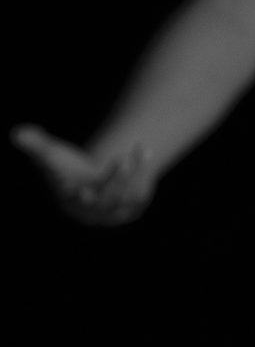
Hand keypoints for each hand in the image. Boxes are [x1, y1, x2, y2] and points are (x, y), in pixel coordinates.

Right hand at [12, 127, 155, 225]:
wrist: (96, 180)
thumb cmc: (69, 168)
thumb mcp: (52, 156)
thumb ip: (35, 145)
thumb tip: (17, 133)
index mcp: (70, 201)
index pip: (73, 200)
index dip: (76, 195)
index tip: (78, 186)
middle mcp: (93, 212)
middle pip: (105, 200)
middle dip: (113, 180)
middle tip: (121, 159)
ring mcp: (115, 213)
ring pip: (127, 196)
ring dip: (134, 173)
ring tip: (141, 148)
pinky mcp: (134, 208)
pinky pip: (142, 193)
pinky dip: (144, 171)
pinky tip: (145, 151)